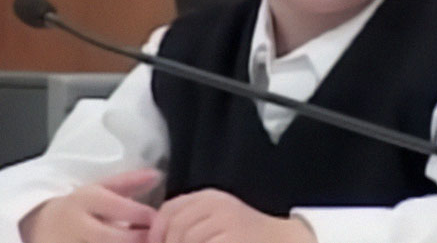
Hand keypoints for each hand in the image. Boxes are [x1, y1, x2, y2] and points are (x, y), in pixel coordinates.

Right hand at [19, 168, 160, 242]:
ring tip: (143, 242)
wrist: (36, 226)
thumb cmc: (79, 207)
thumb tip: (157, 174)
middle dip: (139, 239)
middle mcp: (74, 225)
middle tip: (156, 238)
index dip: (142, 215)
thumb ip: (128, 182)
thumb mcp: (99, 189)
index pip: (117, 207)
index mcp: (84, 200)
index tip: (159, 220)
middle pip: (112, 238)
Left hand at [147, 188, 316, 242]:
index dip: (156, 232)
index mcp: (210, 197)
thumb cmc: (245, 235)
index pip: (169, 209)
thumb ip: (190, 222)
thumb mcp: (217, 220)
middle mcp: (217, 204)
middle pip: (176, 226)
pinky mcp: (234, 237)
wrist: (281, 240)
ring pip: (186, 239)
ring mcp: (227, 220)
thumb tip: (155, 237)